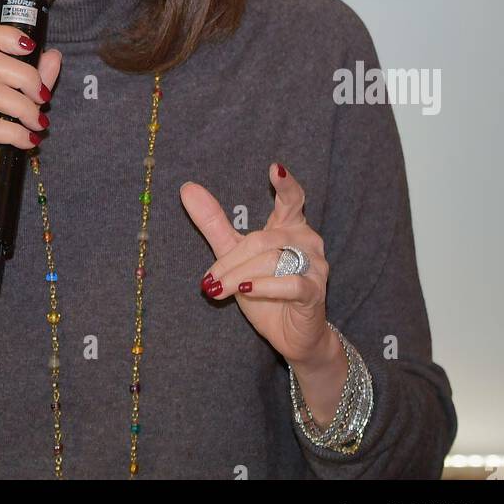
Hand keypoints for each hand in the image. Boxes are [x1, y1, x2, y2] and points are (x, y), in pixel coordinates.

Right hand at [0, 26, 61, 243]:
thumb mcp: (14, 113)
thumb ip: (33, 84)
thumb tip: (53, 55)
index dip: (4, 34)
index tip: (31, 46)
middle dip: (26, 76)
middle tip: (44, 99)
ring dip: (24, 106)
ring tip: (38, 124)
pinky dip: (16, 132)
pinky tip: (29, 142)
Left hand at [180, 164, 332, 369]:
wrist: (292, 336)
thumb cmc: (266, 290)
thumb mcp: (235, 255)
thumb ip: (215, 223)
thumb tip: (187, 188)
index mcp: (290, 226)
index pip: (292, 198)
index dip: (285, 183)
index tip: (275, 168)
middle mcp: (307, 241)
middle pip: (262, 239)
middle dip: (231, 260)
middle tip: (209, 280)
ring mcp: (315, 266)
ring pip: (271, 260)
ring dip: (239, 276)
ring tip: (219, 290)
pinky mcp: (315, 291)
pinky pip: (289, 283)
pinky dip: (264, 286)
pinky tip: (247, 290)